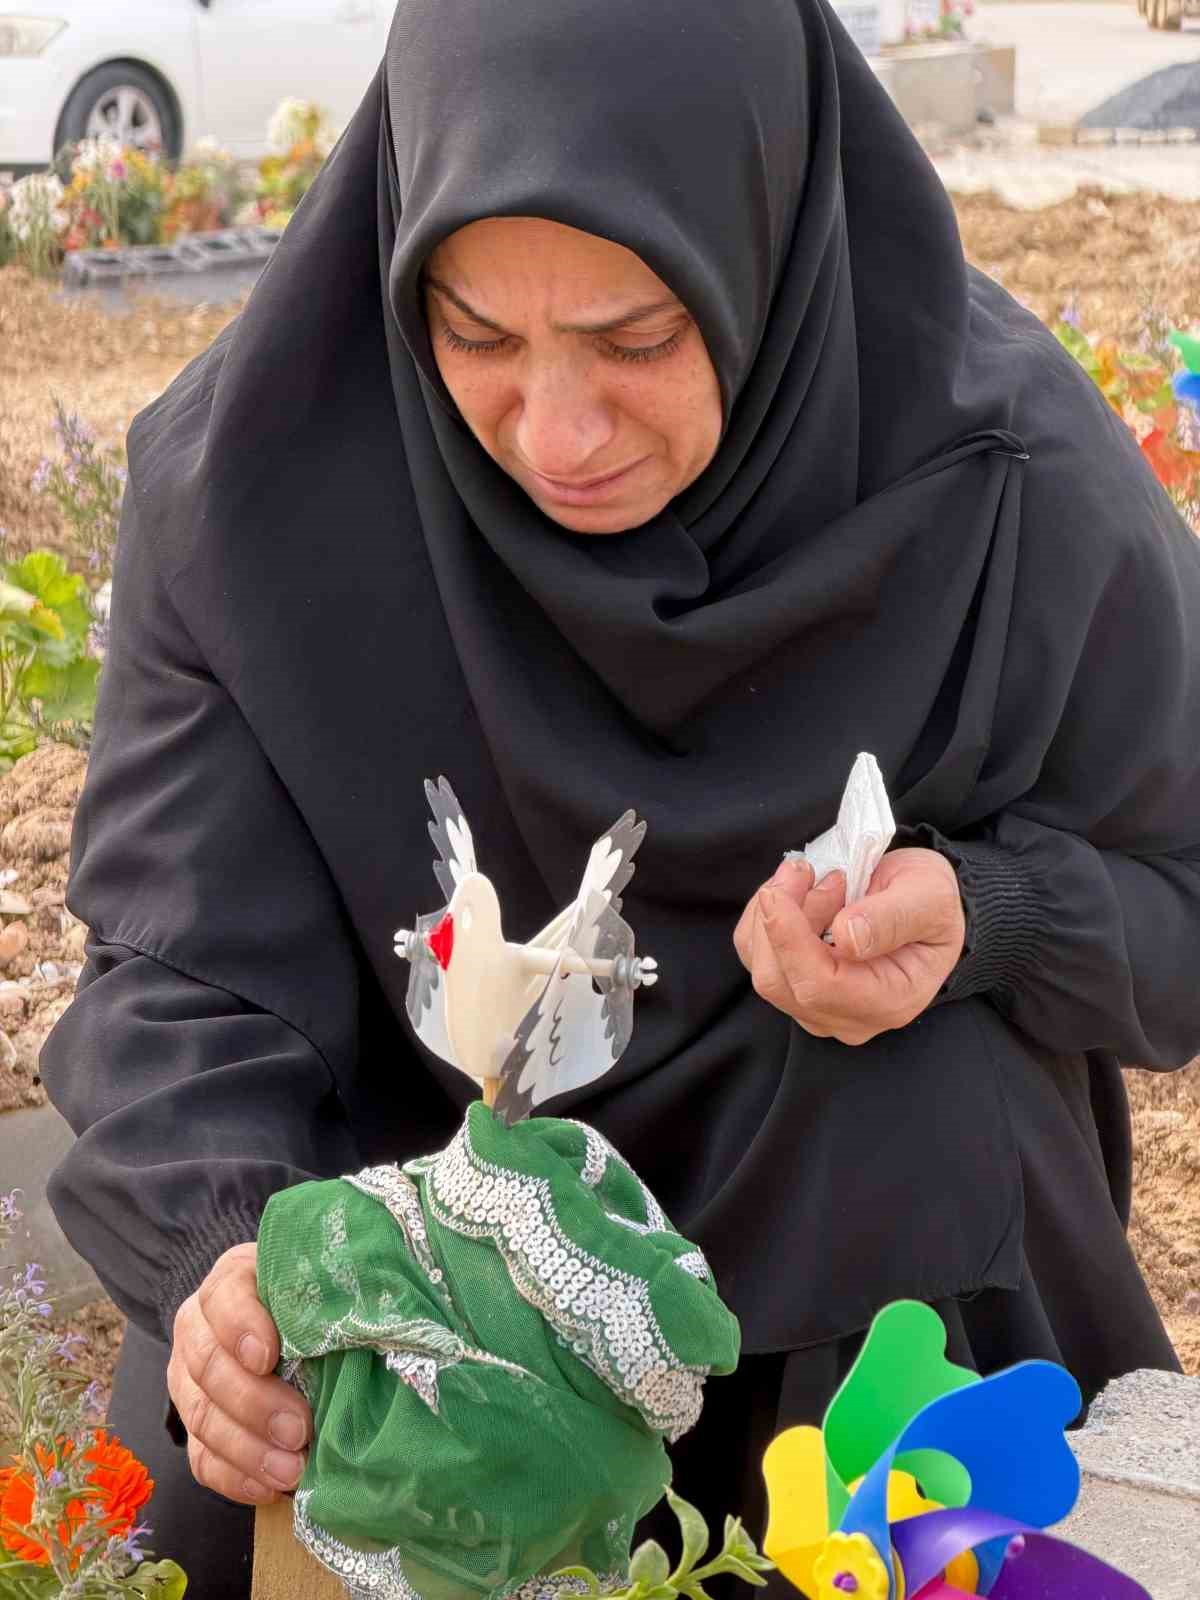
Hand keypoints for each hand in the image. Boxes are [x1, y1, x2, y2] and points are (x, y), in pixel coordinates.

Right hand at [167, 1242, 311, 1505]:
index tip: (268, 1357)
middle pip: (209, 1365)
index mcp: (233, 1279)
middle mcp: (199, 1326)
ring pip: (201, 1417)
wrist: (289, 1322)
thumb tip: (378, 1320)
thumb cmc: (314, 1297)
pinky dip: (235, 1478)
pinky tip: (270, 1489)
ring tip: (291, 1471)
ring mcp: (190, 1378)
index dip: (241, 1326)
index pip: (224, 1297)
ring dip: (247, 1451)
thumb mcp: (321, 1281)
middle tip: (299, 1430)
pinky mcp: (196, 1423)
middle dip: (254, 1403)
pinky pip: (202, 1457)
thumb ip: (334, 1294)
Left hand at [733, 847, 965, 1045]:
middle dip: (781, 917)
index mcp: (889, 1001)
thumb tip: (846, 937)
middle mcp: (848, 1017)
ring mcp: (817, 1007)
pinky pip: (755, 954)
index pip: (820, 986)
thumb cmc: (930, 902)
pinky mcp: (793, 987)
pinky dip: (764, 916)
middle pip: (779, 981)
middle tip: (811, 871)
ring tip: (815, 879)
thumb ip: (893, 918)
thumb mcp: (929, 896)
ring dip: (775, 912)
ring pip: (762, 966)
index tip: (780, 890)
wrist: (923, 906)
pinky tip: (798, 893)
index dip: (790, 939)